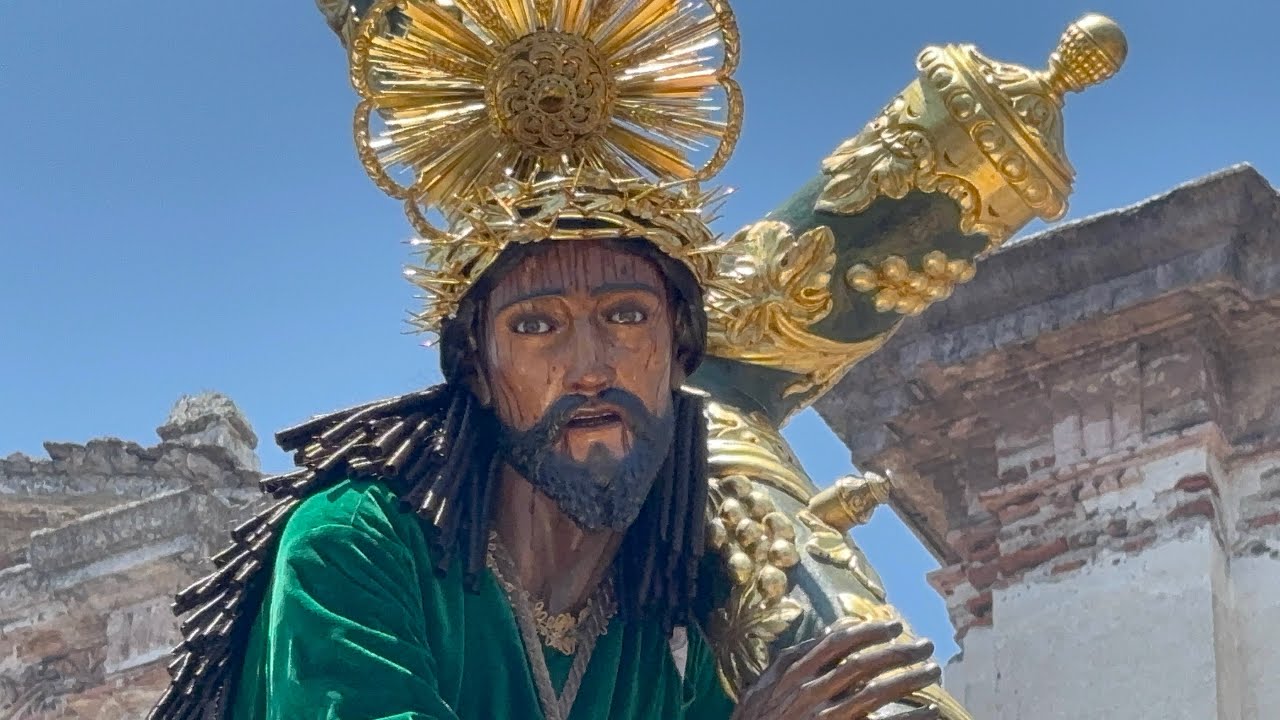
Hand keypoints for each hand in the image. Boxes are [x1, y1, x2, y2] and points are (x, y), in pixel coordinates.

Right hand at [730, 619, 941, 719]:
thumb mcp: (763, 687)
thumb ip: (791, 661)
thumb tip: (823, 635)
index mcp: (793, 673)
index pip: (838, 642)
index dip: (870, 631)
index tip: (894, 625)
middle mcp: (810, 692)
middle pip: (863, 664)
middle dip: (899, 652)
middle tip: (926, 645)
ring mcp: (824, 718)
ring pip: (876, 692)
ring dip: (909, 679)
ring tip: (932, 672)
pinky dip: (909, 719)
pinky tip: (930, 713)